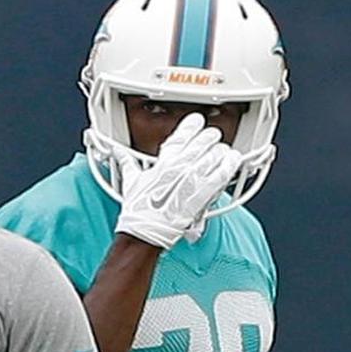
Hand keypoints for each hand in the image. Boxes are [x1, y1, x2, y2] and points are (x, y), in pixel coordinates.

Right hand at [115, 113, 241, 248]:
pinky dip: (230, 165)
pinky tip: (233, 161)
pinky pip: (223, 174)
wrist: (146, 230)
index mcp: (163, 162)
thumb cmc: (138, 209)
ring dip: (221, 151)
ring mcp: (193, 179)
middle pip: (203, 142)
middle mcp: (180, 167)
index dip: (191, 125)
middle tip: (213, 137)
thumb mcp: (131, 181)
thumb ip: (126, 162)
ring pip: (215, 155)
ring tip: (224, 151)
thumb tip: (117, 153)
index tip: (197, 121)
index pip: (181, 135)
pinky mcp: (204, 193)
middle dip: (210, 137)